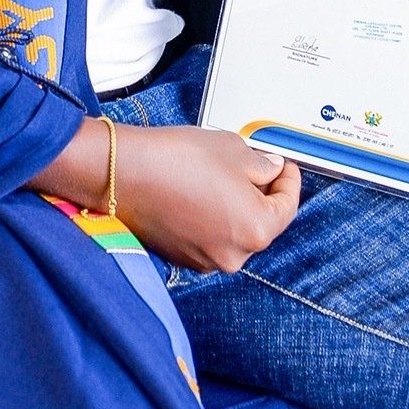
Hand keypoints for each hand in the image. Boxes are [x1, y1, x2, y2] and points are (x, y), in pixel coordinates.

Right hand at [28, 118, 300, 272]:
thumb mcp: (232, 148)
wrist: (120, 174)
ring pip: (234, 230)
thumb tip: (269, 168)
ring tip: (218, 174)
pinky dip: (210, 216)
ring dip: (234, 206)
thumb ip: (260, 163)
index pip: (287, 206)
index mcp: (256, 229)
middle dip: (260, 193)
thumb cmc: (174, 160)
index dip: (289, 180)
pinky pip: (209, 236)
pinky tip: (197, 190)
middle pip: (261, 223)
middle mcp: (234, 254)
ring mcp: (206, 260)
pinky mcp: (182, 257)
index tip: (283, 164)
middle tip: (253, 164)